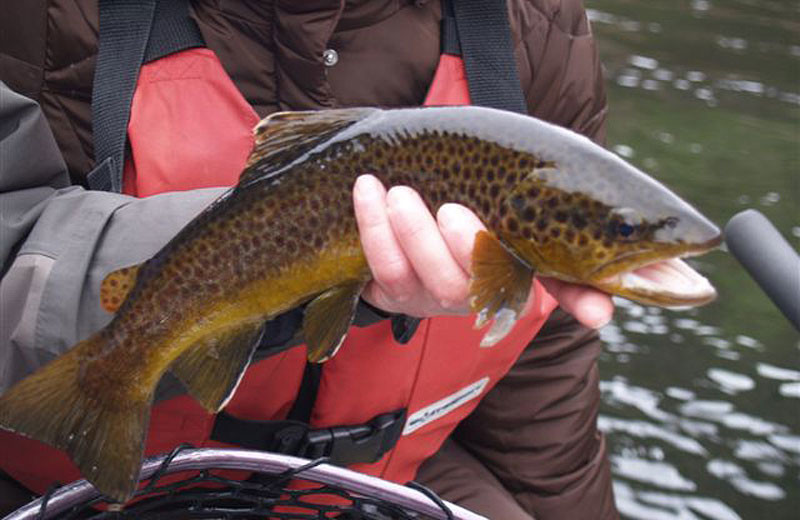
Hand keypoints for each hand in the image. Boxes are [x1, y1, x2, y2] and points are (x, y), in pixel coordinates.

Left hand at [352, 174, 613, 328]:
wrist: (406, 193)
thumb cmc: (468, 189)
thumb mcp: (507, 187)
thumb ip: (546, 196)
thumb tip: (621, 226)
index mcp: (523, 261)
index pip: (567, 286)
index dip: (584, 300)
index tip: (598, 312)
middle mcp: (484, 289)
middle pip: (481, 285)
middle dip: (465, 249)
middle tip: (450, 210)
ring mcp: (437, 294)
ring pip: (428, 279)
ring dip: (411, 236)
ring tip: (396, 194)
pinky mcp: (395, 291)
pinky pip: (384, 268)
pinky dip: (373, 230)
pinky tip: (367, 191)